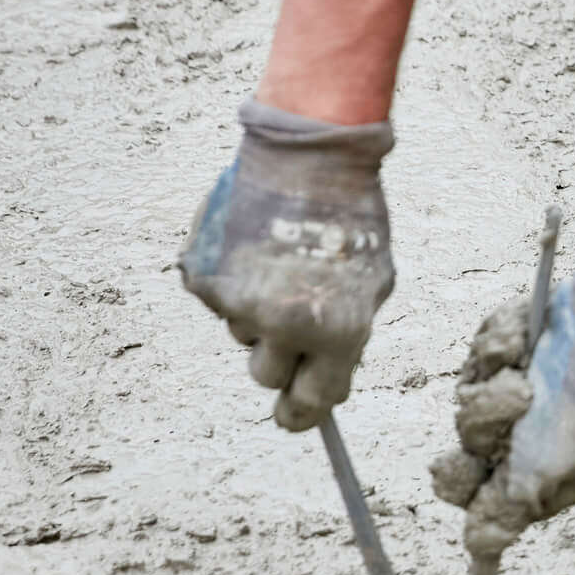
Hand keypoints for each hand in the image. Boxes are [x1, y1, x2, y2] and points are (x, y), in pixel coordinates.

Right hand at [180, 99, 394, 430]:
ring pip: (242, 333)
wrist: (309, 156)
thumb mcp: (373, 284)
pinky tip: (253, 243)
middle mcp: (280, 325)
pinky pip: (218, 299)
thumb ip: (346, 336)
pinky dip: (233, 280)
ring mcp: (235, 302)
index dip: (302, 414)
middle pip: (268, 375)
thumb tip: (322, 381)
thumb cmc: (352, 219)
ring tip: (281, 260)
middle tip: (290, 320)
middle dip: (280, 357)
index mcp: (334, 333)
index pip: (313, 401)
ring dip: (258, 310)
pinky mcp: (202, 277)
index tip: (294, 418)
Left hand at [432, 255, 574, 556]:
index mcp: (537, 472)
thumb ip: (505, 511)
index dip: (461, 484)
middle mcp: (525, 433)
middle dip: (483, 422)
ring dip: (494, 387)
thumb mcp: (545, 474)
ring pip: (469, 395)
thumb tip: (480, 548)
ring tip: (523, 377)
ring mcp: (518, 387)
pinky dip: (501, 346)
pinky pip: (482, 352)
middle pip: (467, 441)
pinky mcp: (514, 348)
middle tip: (510, 405)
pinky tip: (526, 343)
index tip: (459, 465)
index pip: (477, 492)